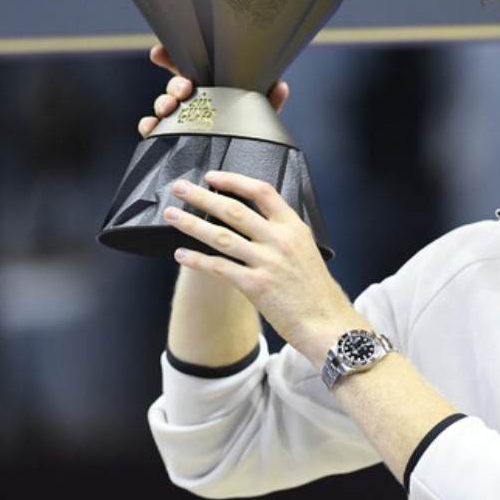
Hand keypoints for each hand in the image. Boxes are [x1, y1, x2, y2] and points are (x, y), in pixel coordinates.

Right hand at [137, 44, 290, 137]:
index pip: (189, 66)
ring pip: (164, 105)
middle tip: (184, 89)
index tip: (159, 53)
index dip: (172, 57)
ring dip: (163, 102)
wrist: (238, 161)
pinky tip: (151, 126)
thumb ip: (269, 100)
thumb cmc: (247, 131)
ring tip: (170, 107)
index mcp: (211, 87)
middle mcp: (192, 100)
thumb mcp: (260, 114)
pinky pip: (153, 130)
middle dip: (175, 84)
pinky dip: (149, 126)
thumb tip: (281, 85)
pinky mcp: (170, 138)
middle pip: (176, 85)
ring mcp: (179, 118)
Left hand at [164, 170, 358, 363]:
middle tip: (180, 189)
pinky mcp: (256, 286)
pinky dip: (197, 260)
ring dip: (191, 224)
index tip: (212, 177)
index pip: (261, 192)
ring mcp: (268, 262)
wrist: (326, 323)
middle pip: (233, 210)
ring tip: (172, 216)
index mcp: (294, 228)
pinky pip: (219, 268)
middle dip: (202, 197)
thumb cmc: (315, 290)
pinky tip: (181, 255)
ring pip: (221, 236)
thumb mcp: (306, 250)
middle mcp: (280, 240)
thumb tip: (251, 224)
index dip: (234, 181)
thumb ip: (282, 235)